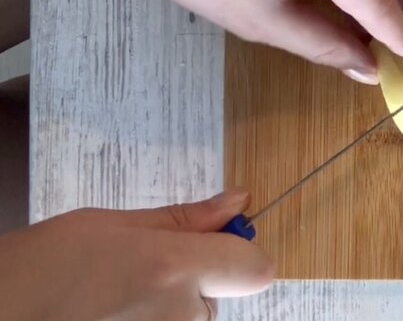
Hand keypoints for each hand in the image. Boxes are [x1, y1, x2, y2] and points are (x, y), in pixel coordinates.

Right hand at [0, 190, 273, 320]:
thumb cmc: (37, 269)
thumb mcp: (110, 225)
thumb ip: (183, 219)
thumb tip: (236, 202)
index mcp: (172, 269)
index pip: (255, 267)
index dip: (241, 252)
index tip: (220, 240)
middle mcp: (178, 315)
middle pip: (220, 294)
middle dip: (194, 279)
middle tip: (139, 271)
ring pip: (193, 319)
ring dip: (170, 307)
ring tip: (114, 297)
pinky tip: (109, 316)